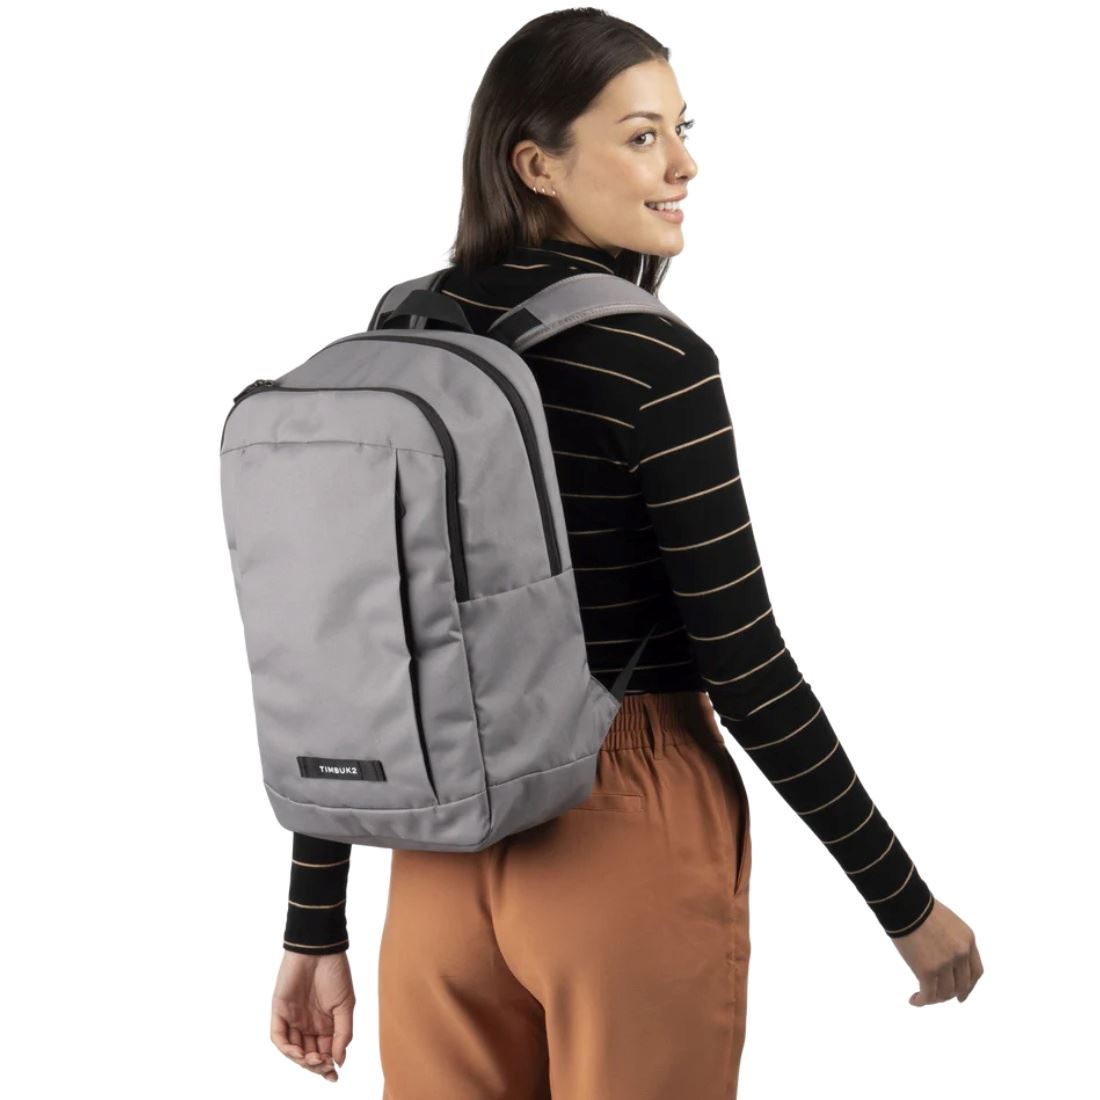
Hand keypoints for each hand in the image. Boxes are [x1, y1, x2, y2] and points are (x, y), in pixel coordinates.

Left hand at [271, 949, 355, 1081]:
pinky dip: (286, 1048)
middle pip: (308, 1055)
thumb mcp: (346, 1005)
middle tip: (325, 1066)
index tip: (334, 1075)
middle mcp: (308, 1024)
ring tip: (314, 1059)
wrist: (320, 949)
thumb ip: (343, 1033)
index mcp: (326, 1024)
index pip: (325, 1052)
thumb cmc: (335, 972)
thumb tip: (340, 1060)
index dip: (328, 1066)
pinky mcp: (279, 1011)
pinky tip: (298, 1052)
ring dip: (302, 1060)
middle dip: (316, 1065)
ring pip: (293, 1050)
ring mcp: (293, 1018)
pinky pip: (279, 1036)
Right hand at [891, 896, 982, 1004]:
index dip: (969, 986)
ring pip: (945, 993)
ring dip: (935, 998)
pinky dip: (921, 1001)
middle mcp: (961, 954)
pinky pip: (928, 994)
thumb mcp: (947, 922)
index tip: (961, 995)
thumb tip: (942, 957)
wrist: (904, 902)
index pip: (976, 972)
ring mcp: (945, 963)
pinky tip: (914, 1000)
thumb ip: (952, 940)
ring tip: (922, 996)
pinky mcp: (927, 970)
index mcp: (968, 940)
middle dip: (951, 994)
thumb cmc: (918, 906)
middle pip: (962, 985)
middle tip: (940, 998)